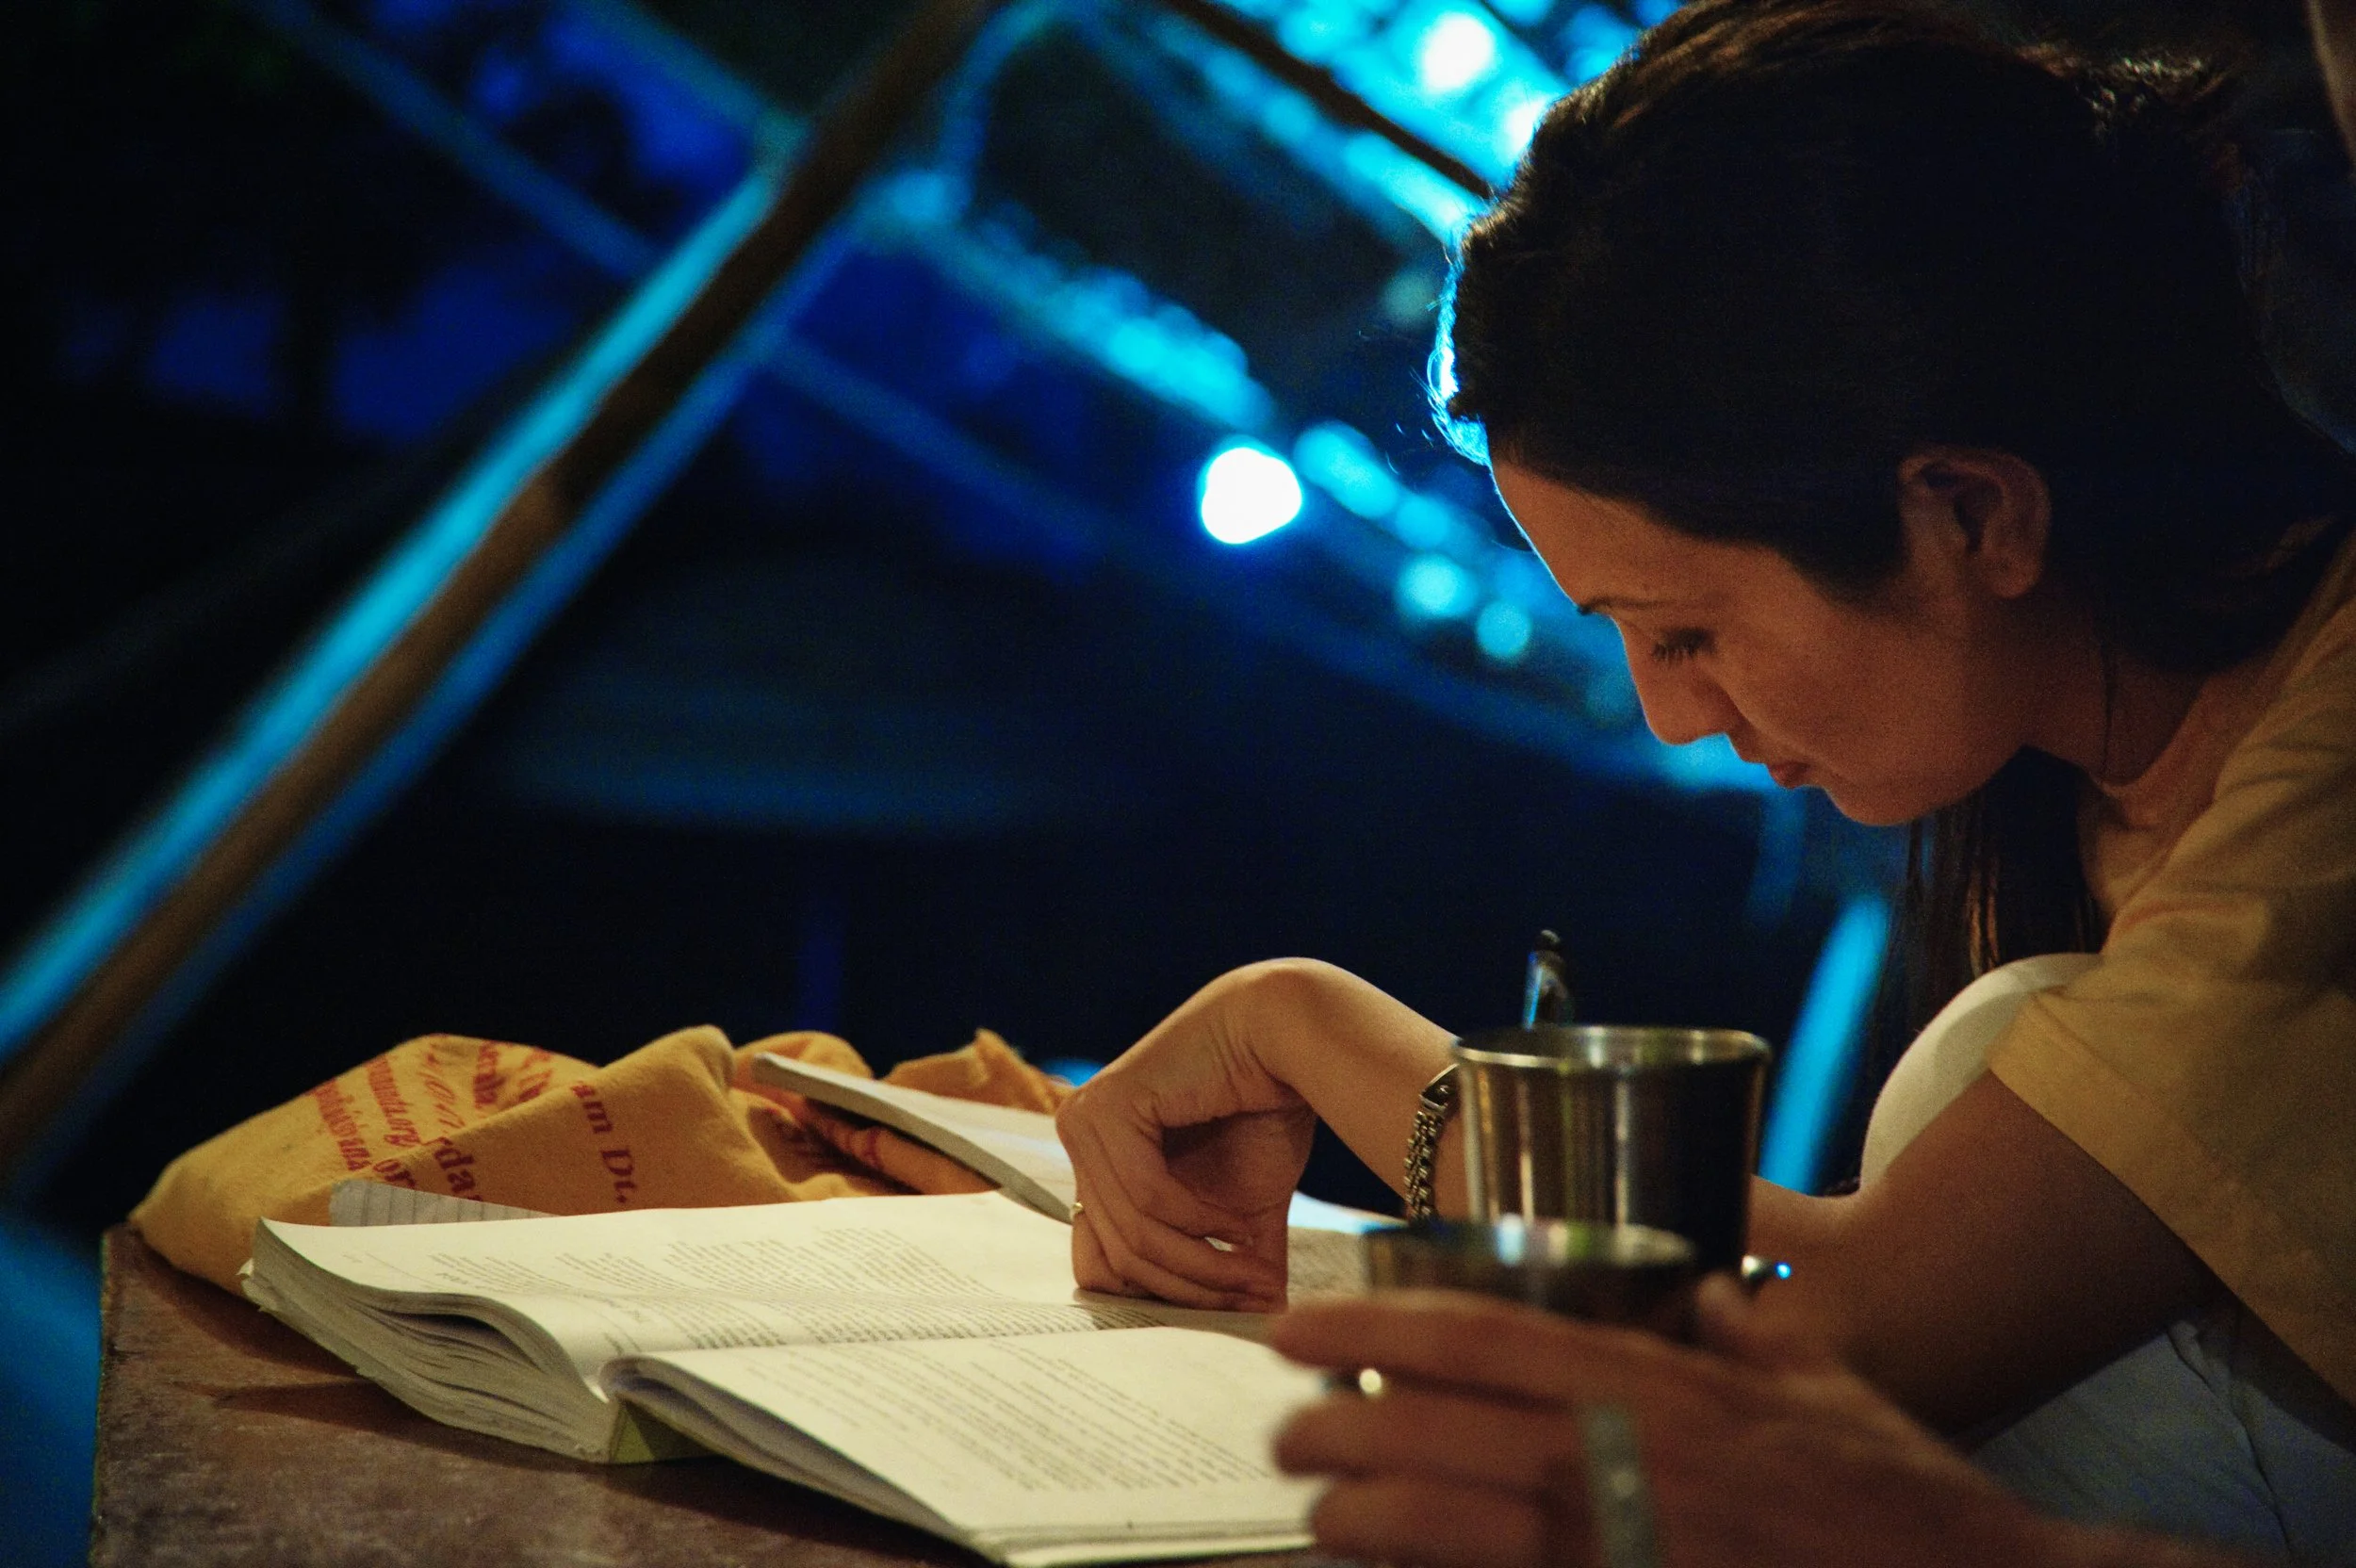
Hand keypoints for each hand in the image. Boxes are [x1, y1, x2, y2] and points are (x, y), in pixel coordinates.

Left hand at [1057, 963, 1317, 1311]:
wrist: (1289, 1037)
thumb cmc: (1265, 1110)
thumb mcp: (1241, 1209)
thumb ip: (1231, 1264)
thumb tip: (1259, 1330)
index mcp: (1099, 1162)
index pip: (1098, 1263)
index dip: (1159, 1299)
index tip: (1222, 1313)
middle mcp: (1079, 1139)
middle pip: (1114, 1259)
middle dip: (1187, 1291)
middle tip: (1248, 1301)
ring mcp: (1084, 1123)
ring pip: (1131, 1235)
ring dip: (1200, 1265)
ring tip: (1252, 1271)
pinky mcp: (1106, 1109)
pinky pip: (1144, 1197)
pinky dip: (1197, 1223)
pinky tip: (1237, 1226)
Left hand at [1267, 1277, 2182, 1567]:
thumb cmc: (1904, 1506)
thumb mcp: (1827, 1391)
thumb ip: (1755, 1335)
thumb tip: (1709, 1295)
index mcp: (1665, 1390)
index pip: (1487, 1337)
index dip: (1378, 1326)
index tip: (1303, 1321)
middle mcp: (1630, 1463)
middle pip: (1442, 1433)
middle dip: (1343, 1428)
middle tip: (1285, 1430)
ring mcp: (1625, 1550)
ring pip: (1452, 1529)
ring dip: (1366, 1520)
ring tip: (1317, 1513)